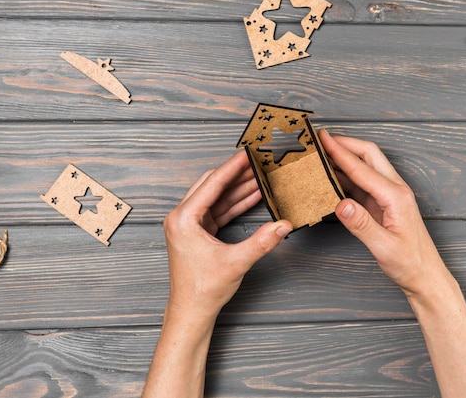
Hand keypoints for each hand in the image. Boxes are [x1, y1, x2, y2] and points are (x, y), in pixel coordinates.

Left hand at [163, 150, 292, 318]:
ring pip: (216, 197)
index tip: (247, 153)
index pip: (212, 184)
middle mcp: (181, 218)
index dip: (233, 167)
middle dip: (236, 174)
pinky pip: (217, 210)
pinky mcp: (196, 231)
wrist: (191, 310)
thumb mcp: (236, 263)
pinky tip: (252, 196)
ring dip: (237, 188)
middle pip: (212, 185)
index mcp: (184, 220)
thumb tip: (283, 226)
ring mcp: (188, 224)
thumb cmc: (203, 290)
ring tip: (260, 176)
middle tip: (256, 161)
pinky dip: (234, 203)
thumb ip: (262, 242)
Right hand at [318, 130, 444, 296]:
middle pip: (368, 155)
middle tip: (321, 138)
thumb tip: (341, 203)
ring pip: (366, 166)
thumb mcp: (384, 247)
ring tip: (323, 153)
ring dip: (345, 157)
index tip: (322, 139)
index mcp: (396, 196)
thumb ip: (361, 224)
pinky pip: (363, 182)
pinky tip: (332, 176)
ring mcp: (390, 195)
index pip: (361, 168)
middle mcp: (395, 190)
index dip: (339, 152)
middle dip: (345, 143)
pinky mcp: (384, 204)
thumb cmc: (410, 263)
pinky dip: (346, 175)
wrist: (425, 276)